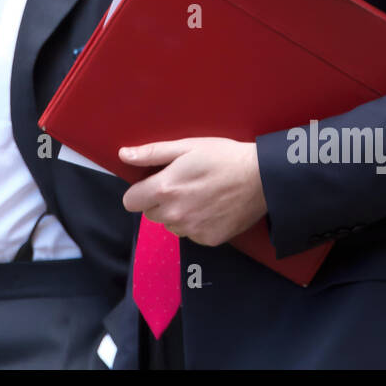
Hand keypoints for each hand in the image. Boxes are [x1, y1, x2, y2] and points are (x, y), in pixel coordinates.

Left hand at [119, 137, 267, 246]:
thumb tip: (124, 155)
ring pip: (170, 225)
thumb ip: (152, 153)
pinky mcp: (208, 240)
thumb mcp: (186, 146)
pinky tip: (211, 207)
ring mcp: (192, 230)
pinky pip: (190, 234)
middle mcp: (175, 214)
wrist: (261, 178)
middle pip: (150, 214)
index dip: (140, 191)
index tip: (154, 182)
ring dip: (178, 213)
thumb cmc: (224, 157)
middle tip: (182, 184)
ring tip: (199, 194)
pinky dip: (196, 223)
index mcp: (165, 189)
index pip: (130, 201)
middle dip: (159, 201)